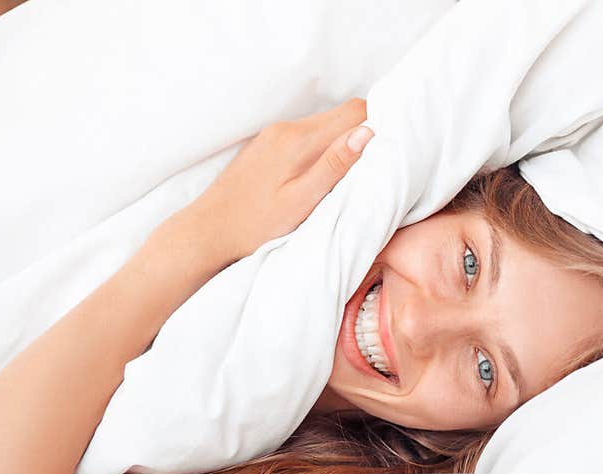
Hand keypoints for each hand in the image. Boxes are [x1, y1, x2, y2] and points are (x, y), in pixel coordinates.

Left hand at [180, 98, 372, 265]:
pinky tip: (332, 175)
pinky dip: (329, 150)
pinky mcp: (271, 145)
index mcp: (298, 141)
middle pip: (344, 114)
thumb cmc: (254, 227)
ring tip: (361, 174)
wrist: (207, 232)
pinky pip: (312, 137)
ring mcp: (277, 135)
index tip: (395, 151)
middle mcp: (288, 129)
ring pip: (329, 126)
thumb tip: (368, 133)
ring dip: (349, 143)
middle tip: (385, 164)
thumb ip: (334, 167)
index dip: (381, 126)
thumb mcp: (301, 203)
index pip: (355, 112)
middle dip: (369, 133)